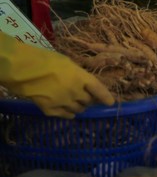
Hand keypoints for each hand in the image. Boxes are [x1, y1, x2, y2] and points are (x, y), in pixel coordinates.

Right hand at [0, 34, 114, 117]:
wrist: (25, 70)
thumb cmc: (46, 61)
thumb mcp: (68, 63)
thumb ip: (77, 74)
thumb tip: (82, 81)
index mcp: (81, 77)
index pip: (99, 89)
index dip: (106, 97)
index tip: (111, 102)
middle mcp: (76, 92)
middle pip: (88, 101)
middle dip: (90, 100)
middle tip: (87, 97)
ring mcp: (63, 102)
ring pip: (78, 109)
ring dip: (80, 107)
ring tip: (77, 103)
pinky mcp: (51, 110)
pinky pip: (65, 115)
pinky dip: (69, 114)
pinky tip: (68, 112)